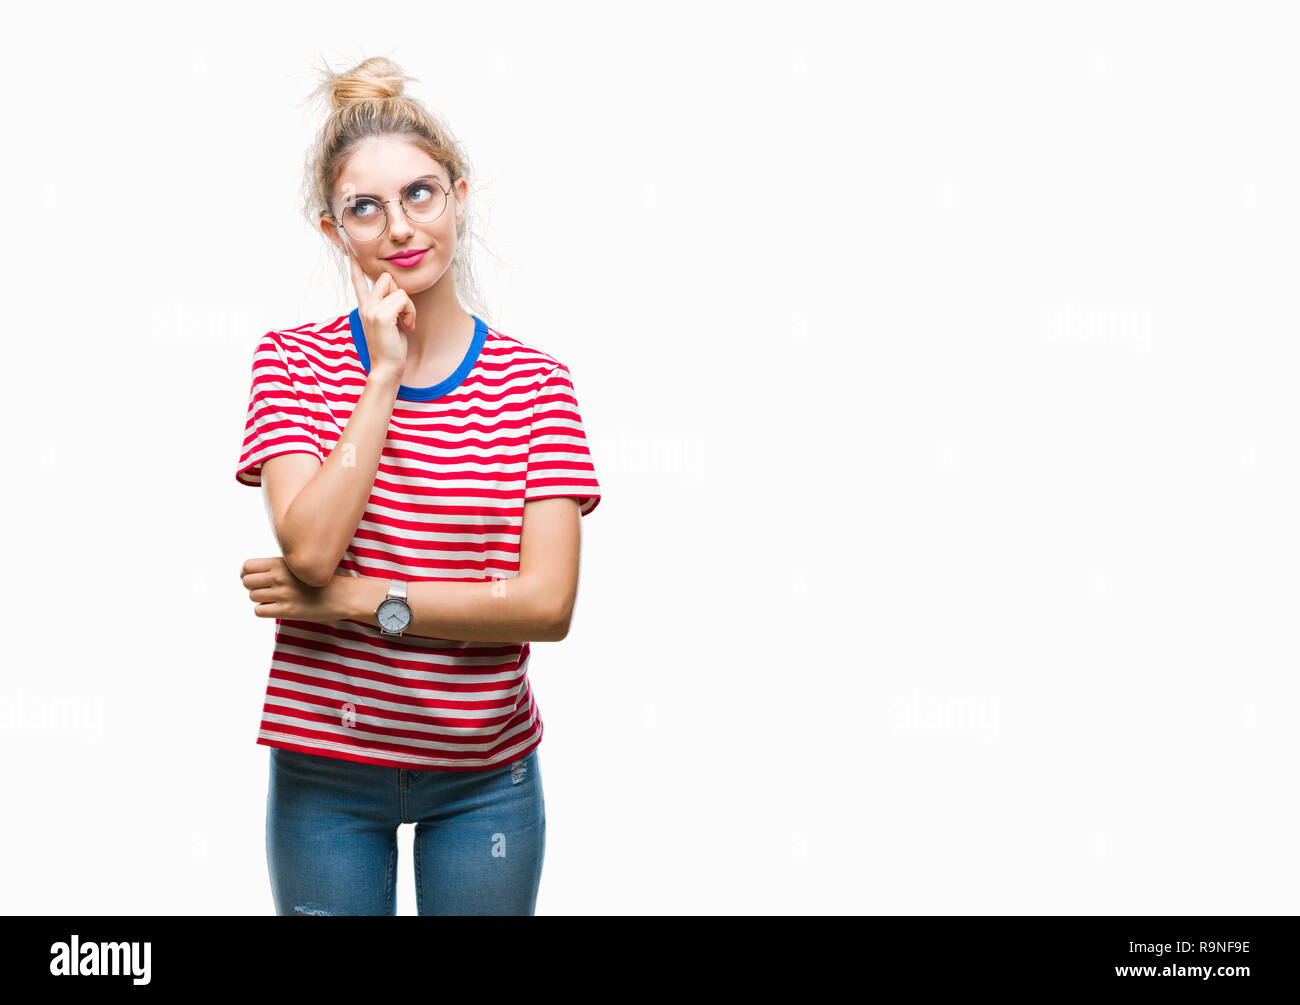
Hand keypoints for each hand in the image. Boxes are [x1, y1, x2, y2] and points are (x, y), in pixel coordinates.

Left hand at [240, 556, 348, 622]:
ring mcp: (283, 594)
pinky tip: (276, 608)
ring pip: (252, 597)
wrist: (342, 595)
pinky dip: (264, 610)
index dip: (247, 573)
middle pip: (246, 582)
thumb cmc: (321, 579)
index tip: (254, 577)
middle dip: (252, 586)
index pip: (247, 566)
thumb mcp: (299, 565)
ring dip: (259, 598)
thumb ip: (278, 566)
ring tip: (274, 598)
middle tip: (265, 589)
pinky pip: (259, 611)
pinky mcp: (287, 611)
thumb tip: (253, 572)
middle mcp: (280, 577)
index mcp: (282, 563)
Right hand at [347, 246, 413, 380]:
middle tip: (403, 314)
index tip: (351, 251)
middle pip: (385, 277)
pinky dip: (410, 312)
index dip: (355, 265)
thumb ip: (387, 306)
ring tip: (405, 322)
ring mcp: (371, 310)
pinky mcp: (380, 315)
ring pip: (397, 288)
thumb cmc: (391, 347)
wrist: (386, 367)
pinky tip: (407, 325)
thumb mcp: (388, 322)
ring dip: (407, 305)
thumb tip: (397, 293)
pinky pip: (403, 299)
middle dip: (400, 292)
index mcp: (365, 307)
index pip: (357, 281)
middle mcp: (365, 306)